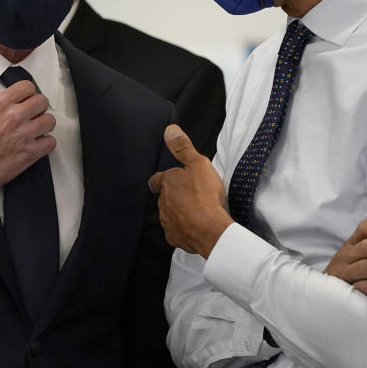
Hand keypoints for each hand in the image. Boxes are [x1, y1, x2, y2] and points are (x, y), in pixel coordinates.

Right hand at [0, 81, 55, 206]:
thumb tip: (2, 108)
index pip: (26, 86)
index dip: (28, 93)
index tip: (27, 99)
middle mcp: (13, 116)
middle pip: (42, 101)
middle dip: (38, 108)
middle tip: (33, 115)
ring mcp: (23, 134)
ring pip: (50, 120)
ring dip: (44, 125)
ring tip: (36, 130)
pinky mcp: (29, 153)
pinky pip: (50, 142)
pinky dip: (46, 144)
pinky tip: (37, 145)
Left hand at [148, 125, 232, 257]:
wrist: (210, 229)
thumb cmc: (205, 195)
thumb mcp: (198, 164)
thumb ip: (183, 147)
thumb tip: (170, 130)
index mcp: (168, 183)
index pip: (156, 180)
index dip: (161, 180)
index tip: (167, 180)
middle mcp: (163, 202)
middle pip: (165, 198)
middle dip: (175, 197)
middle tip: (191, 196)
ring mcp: (167, 221)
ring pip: (170, 215)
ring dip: (180, 213)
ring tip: (196, 212)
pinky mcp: (174, 237)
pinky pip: (177, 232)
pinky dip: (184, 229)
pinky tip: (196, 227)